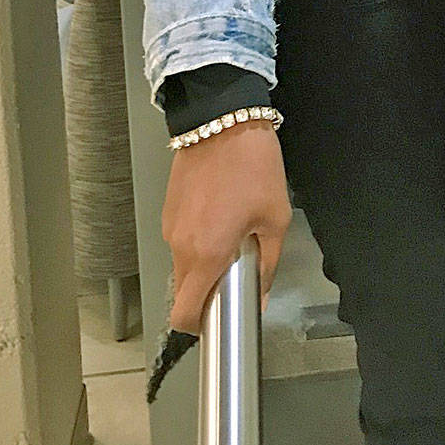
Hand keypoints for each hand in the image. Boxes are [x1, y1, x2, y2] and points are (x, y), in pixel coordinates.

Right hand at [162, 120, 292, 333]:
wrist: (222, 118)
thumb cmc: (254, 167)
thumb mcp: (276, 218)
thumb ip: (267, 265)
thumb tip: (261, 297)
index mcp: (206, 254)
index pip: (186, 314)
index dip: (201, 326)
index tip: (222, 318)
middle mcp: (180, 246)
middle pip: (185, 291)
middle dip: (208, 291)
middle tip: (238, 271)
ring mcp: (169, 227)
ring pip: (183, 265)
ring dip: (204, 262)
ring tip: (234, 234)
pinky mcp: (168, 209)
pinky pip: (181, 240)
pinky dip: (198, 240)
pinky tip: (221, 217)